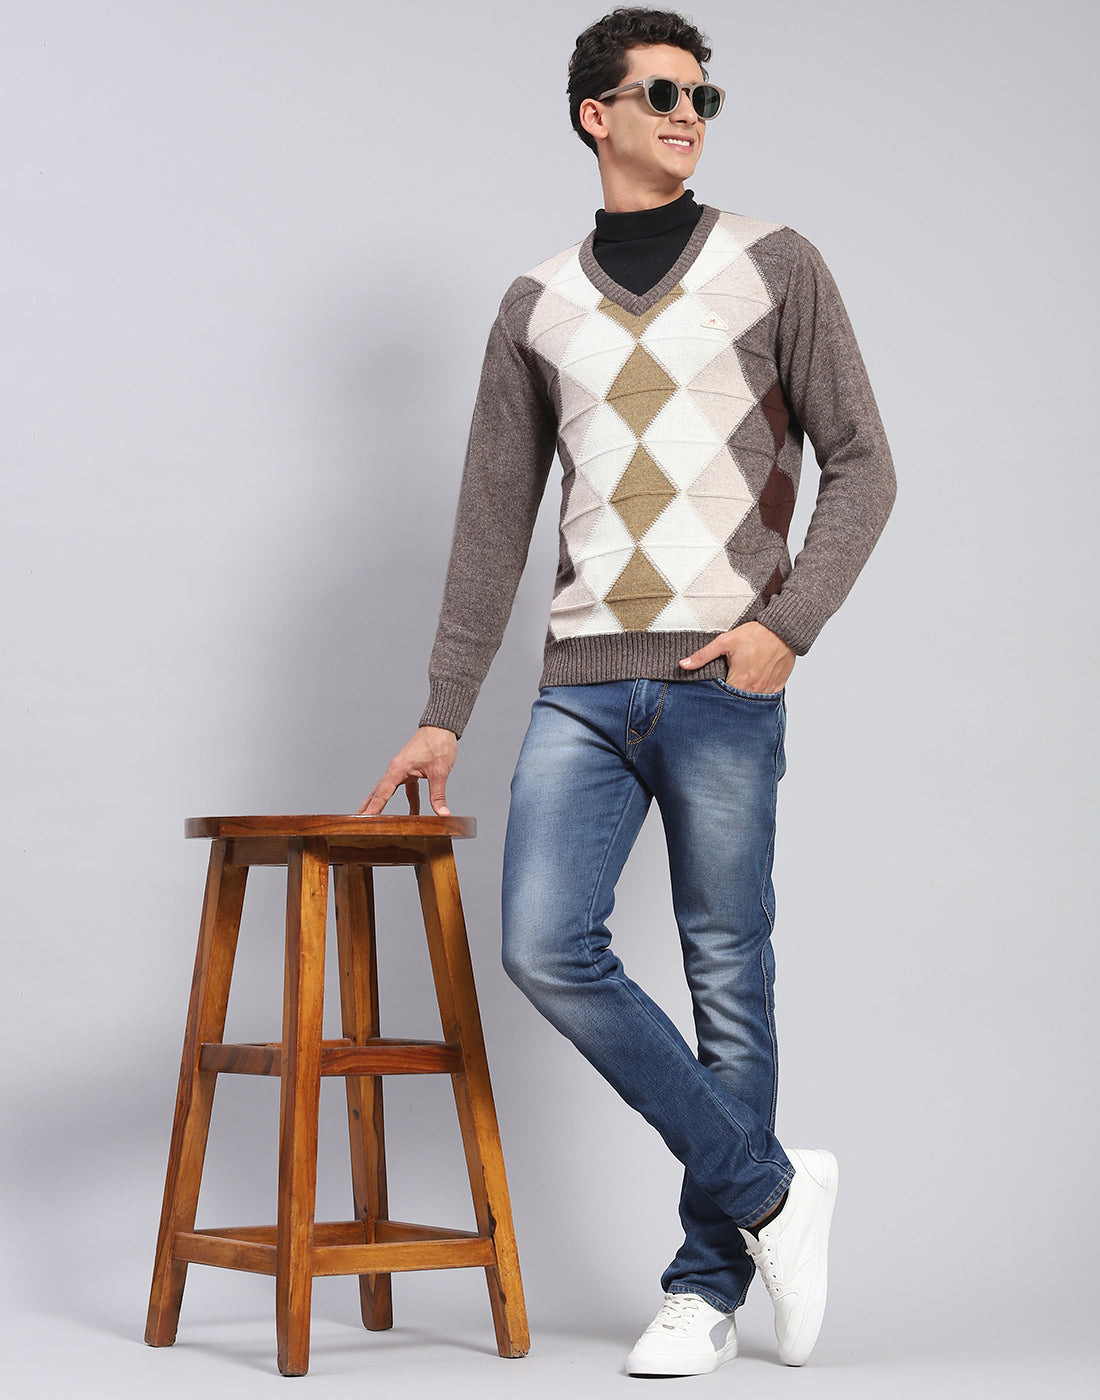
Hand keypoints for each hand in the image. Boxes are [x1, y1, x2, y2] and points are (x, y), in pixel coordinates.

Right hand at [358, 726, 457, 816]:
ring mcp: (402, 770)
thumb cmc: (438, 743)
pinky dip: (410, 802)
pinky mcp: (411, 770)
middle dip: (368, 807)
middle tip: (356, 822)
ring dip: (382, 804)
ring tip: (374, 820)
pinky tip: (413, 815)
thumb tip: (442, 813)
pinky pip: (406, 789)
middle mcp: (396, 769)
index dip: (373, 808)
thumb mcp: (439, 772)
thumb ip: (438, 795)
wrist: (442, 727)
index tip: (364, 819)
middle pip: (378, 792)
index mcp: (398, 769)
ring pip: (389, 790)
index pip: (382, 793)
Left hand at [679, 621, 795, 692]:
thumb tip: (683, 665)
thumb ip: (703, 655)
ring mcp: (767, 690)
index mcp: (739, 681)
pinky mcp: (777, 687)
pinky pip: (765, 697)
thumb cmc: (755, 635)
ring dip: (743, 696)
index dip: (715, 694)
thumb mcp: (725, 642)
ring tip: (740, 683)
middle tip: (726, 684)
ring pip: (751, 702)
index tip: (713, 688)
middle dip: (729, 697)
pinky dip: (758, 693)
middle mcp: (754, 690)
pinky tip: (754, 684)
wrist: (783, 630)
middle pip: (736, 702)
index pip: (721, 698)